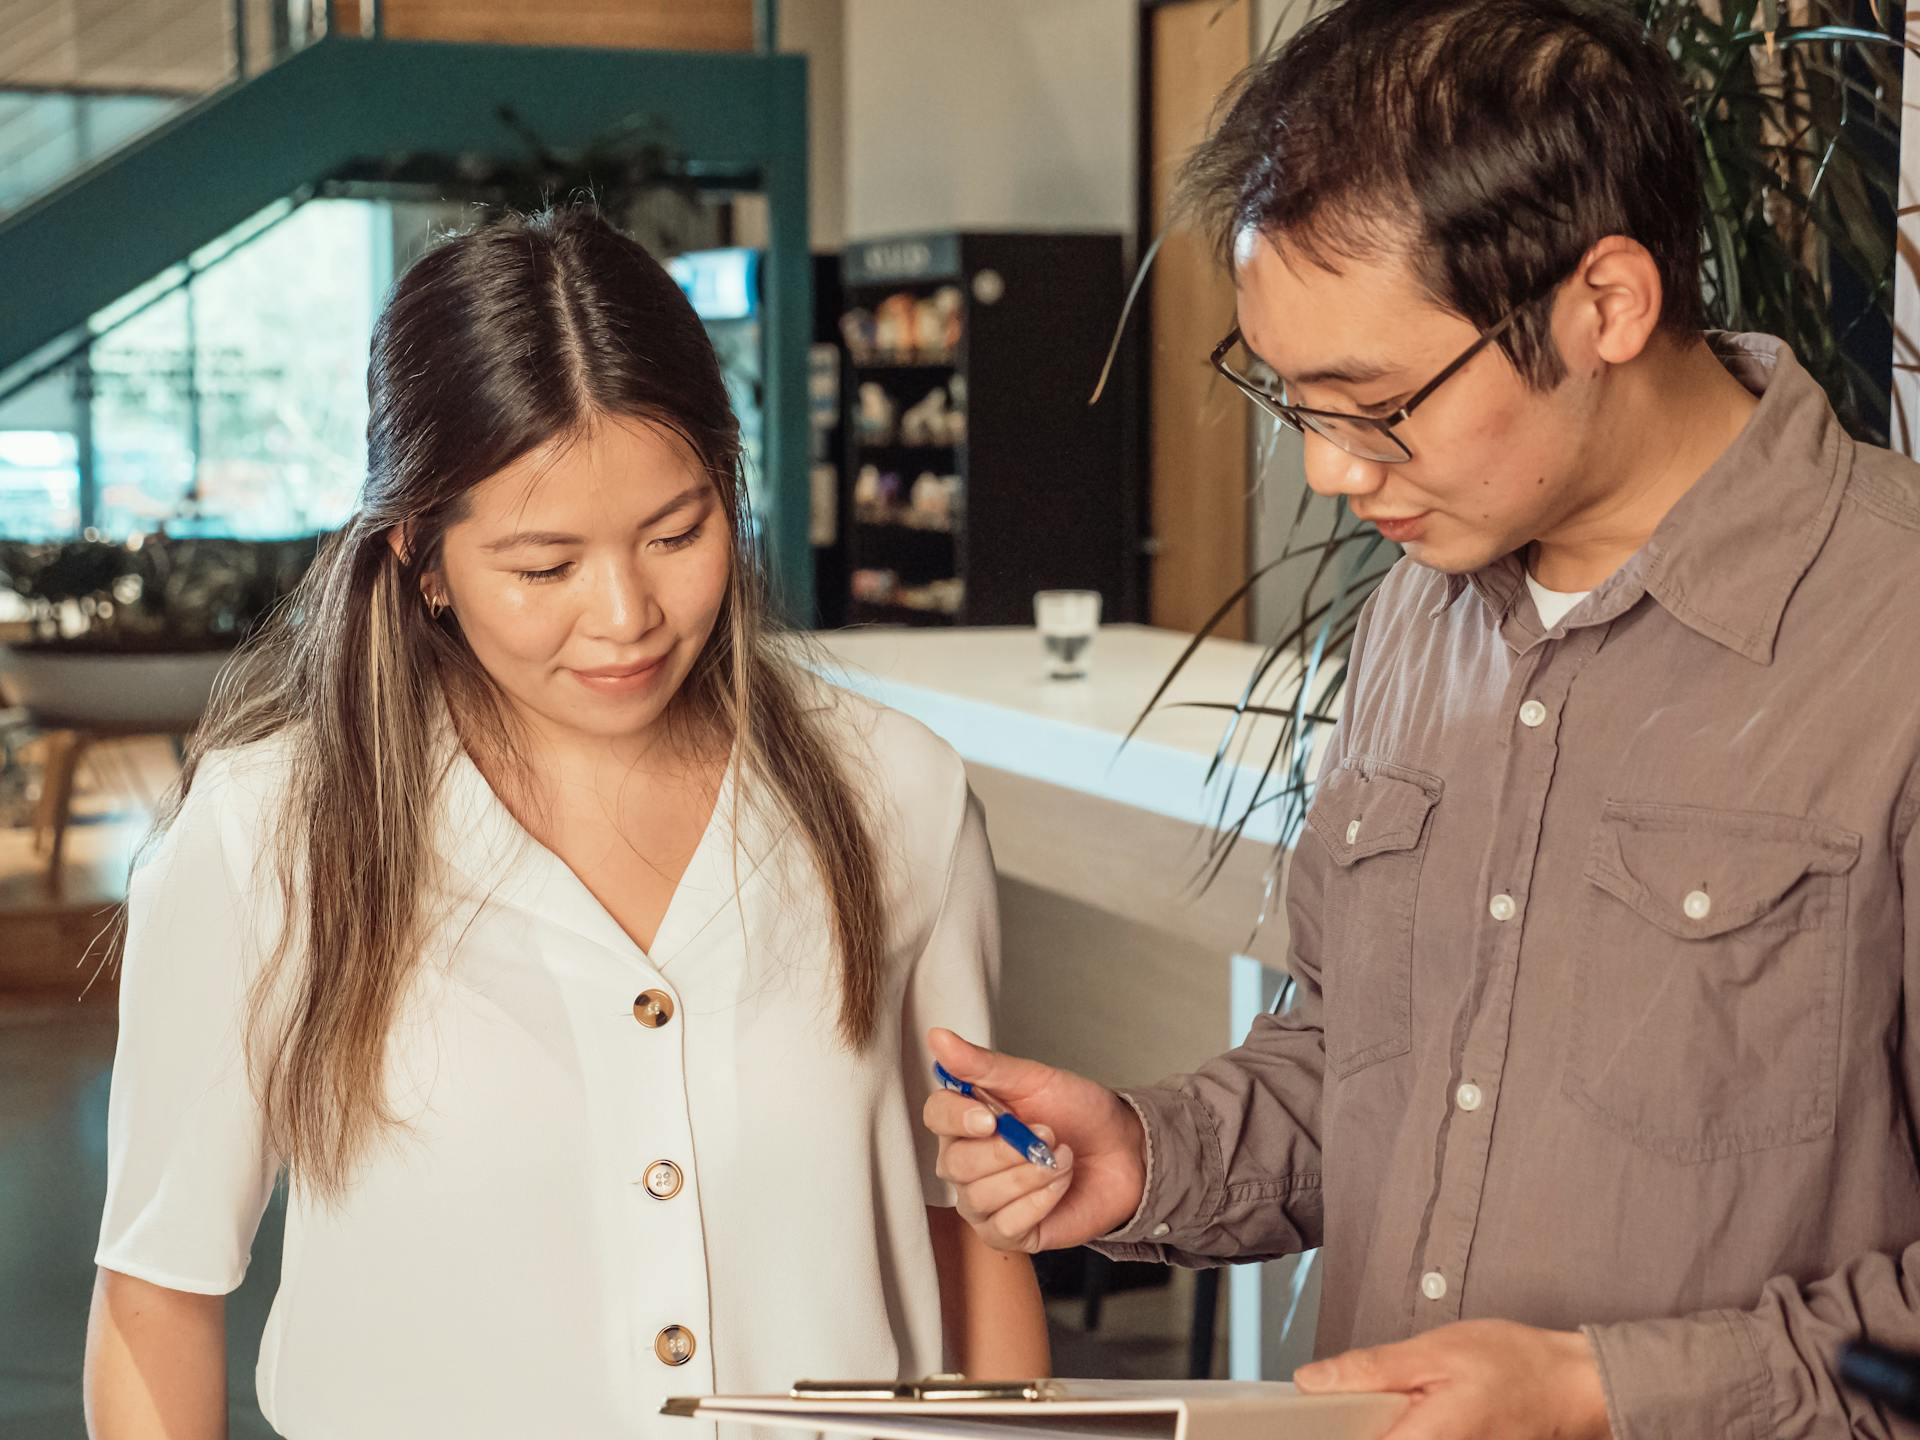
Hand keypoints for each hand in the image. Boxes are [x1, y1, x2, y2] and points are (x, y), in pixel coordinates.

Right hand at [922, 1029, 1147, 1253]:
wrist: (1122, 1150)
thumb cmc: (1077, 1112)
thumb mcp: (1033, 1079)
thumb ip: (983, 1064)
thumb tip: (939, 1038)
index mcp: (966, 1119)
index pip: (936, 1116)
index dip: (957, 1118)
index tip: (990, 1117)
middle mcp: (966, 1161)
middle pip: (955, 1163)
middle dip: (1007, 1150)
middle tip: (1047, 1133)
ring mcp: (983, 1200)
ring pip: (980, 1196)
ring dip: (1030, 1175)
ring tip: (1061, 1157)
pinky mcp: (1006, 1232)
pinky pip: (1006, 1224)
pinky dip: (1039, 1201)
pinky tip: (1060, 1185)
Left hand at [1293, 1320, 1611, 1439]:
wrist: (1570, 1386)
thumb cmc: (1513, 1365)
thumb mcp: (1433, 1352)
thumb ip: (1370, 1371)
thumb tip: (1311, 1381)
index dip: (1321, 1434)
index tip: (1300, 1420)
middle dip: (1353, 1427)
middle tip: (1333, 1403)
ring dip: (1375, 1428)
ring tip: (1365, 1407)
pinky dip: (1396, 1430)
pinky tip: (1397, 1415)